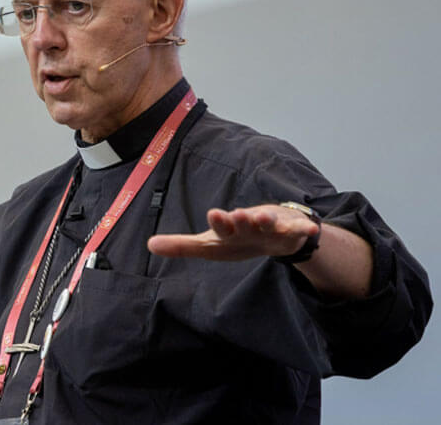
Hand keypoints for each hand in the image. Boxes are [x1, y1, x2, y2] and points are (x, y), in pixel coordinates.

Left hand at [147, 205, 317, 260]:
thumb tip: (149, 244)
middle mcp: (249, 224)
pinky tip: (310, 229)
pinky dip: (304, 229)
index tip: (213, 214)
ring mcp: (271, 227)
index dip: (218, 221)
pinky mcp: (291, 232)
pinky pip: (298, 231)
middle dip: (240, 219)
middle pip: (244, 222)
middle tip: (236, 214)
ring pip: (270, 223)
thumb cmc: (235, 238)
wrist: (273, 233)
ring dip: (267, 220)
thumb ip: (181, 246)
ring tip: (264, 216)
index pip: (221, 226)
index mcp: (229, 229)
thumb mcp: (209, 246)